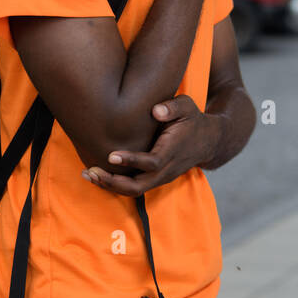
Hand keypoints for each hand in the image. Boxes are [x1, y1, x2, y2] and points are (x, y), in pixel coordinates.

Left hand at [81, 95, 224, 196]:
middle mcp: (167, 169)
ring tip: (88, 174)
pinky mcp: (155, 179)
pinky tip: (97, 175)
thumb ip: (173, 107)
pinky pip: (134, 188)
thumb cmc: (192, 120)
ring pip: (135, 190)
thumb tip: (156, 111)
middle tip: (91, 171)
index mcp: (173, 151)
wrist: (208, 141)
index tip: (111, 155)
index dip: (132, 160)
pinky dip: (115, 185)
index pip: (152, 162)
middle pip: (140, 185)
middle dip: (114, 182)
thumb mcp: (187, 106)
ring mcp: (161, 177)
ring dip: (110, 186)